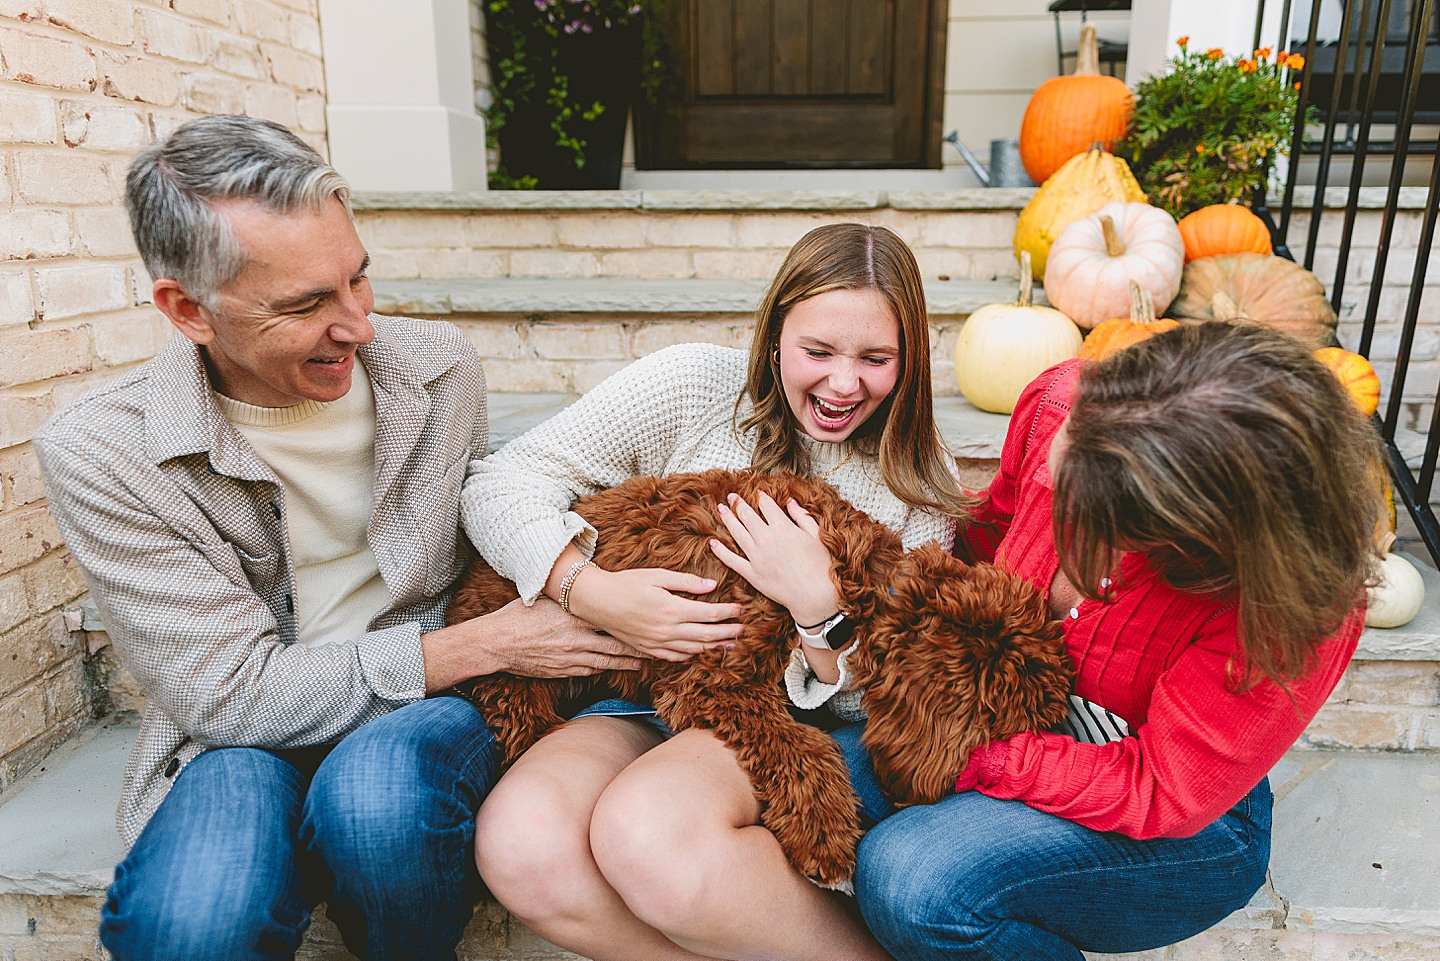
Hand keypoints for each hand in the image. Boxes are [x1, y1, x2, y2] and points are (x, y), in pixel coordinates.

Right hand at [422, 596, 641, 689]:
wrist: (496, 643)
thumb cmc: (518, 616)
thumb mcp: (545, 599)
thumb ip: (567, 597)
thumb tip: (584, 585)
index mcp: (574, 614)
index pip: (610, 616)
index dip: (632, 618)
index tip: (650, 615)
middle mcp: (577, 636)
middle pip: (617, 640)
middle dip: (640, 642)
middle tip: (660, 641)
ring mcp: (572, 656)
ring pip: (609, 659)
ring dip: (630, 659)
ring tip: (648, 659)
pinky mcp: (565, 670)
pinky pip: (593, 670)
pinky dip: (611, 668)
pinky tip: (624, 668)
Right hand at [565, 565, 744, 662]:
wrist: (597, 601)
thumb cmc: (626, 583)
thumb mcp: (657, 575)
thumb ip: (687, 581)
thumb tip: (713, 585)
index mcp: (671, 609)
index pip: (709, 614)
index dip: (729, 613)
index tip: (742, 610)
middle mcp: (667, 630)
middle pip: (706, 636)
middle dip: (728, 633)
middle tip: (744, 630)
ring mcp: (657, 643)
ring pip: (694, 649)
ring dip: (715, 647)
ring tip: (730, 644)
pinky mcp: (648, 650)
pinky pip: (676, 656)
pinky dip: (693, 654)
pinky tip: (701, 651)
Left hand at [709, 491, 840, 627]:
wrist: (816, 595)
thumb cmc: (821, 566)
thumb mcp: (816, 535)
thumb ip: (802, 516)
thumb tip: (790, 502)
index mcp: (783, 527)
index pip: (766, 505)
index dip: (760, 497)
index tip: (757, 493)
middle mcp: (766, 539)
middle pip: (747, 515)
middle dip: (738, 503)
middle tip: (731, 497)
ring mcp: (757, 557)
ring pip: (737, 533)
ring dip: (727, 519)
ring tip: (720, 509)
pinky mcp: (752, 574)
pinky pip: (731, 560)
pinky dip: (720, 551)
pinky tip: (712, 542)